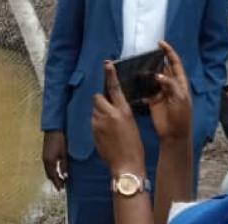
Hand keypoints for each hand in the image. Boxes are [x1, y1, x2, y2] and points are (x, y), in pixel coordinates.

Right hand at [42, 131, 68, 190]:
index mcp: (49, 161)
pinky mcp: (45, 153)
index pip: (53, 176)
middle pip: (49, 174)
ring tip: (59, 180)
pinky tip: (56, 170)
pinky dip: (52, 170)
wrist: (54, 128)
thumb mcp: (64, 153)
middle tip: (61, 186)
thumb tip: (65, 176)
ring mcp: (44, 156)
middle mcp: (45, 160)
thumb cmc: (60, 140)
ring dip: (53, 176)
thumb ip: (64, 165)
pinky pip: (48, 165)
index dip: (57, 183)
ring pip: (48, 170)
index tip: (61, 190)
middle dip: (54, 181)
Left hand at [93, 61, 145, 175]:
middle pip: (98, 98)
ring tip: (110, 127)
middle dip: (101, 101)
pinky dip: (97, 123)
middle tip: (109, 111)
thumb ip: (121, 113)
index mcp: (123, 111)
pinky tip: (106, 134)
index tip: (107, 63)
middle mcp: (109, 114)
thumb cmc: (134, 146)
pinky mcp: (93, 130)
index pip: (115, 88)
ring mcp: (99, 122)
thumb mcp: (132, 124)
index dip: (110, 75)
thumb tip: (113, 107)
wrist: (126, 164)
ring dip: (99, 113)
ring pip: (95, 110)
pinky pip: (93, 121)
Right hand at [146, 41, 192, 142]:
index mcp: (180, 83)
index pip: (175, 63)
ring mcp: (161, 92)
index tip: (160, 43)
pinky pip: (146, 89)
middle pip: (163, 68)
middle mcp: (170, 85)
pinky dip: (141, 85)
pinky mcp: (153, 100)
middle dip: (156, 60)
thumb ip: (170, 85)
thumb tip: (158, 75)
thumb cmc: (181, 116)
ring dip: (147, 72)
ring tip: (137, 64)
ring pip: (153, 77)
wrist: (175, 133)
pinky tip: (134, 80)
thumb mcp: (180, 98)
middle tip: (144, 53)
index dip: (169, 52)